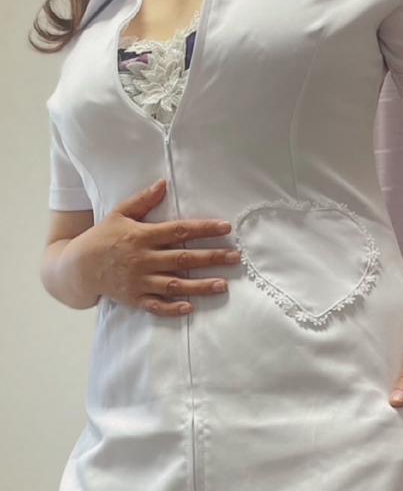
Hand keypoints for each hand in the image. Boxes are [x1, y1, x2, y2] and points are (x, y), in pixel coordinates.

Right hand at [72, 178, 240, 315]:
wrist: (77, 267)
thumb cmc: (102, 237)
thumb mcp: (120, 213)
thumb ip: (143, 200)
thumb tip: (164, 183)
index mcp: (142, 235)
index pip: (179, 230)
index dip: (204, 229)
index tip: (226, 228)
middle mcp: (143, 258)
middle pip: (183, 257)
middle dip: (212, 257)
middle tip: (236, 257)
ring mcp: (139, 280)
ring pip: (175, 283)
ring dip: (200, 285)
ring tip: (223, 284)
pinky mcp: (134, 298)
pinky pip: (156, 305)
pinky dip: (172, 308)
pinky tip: (190, 308)